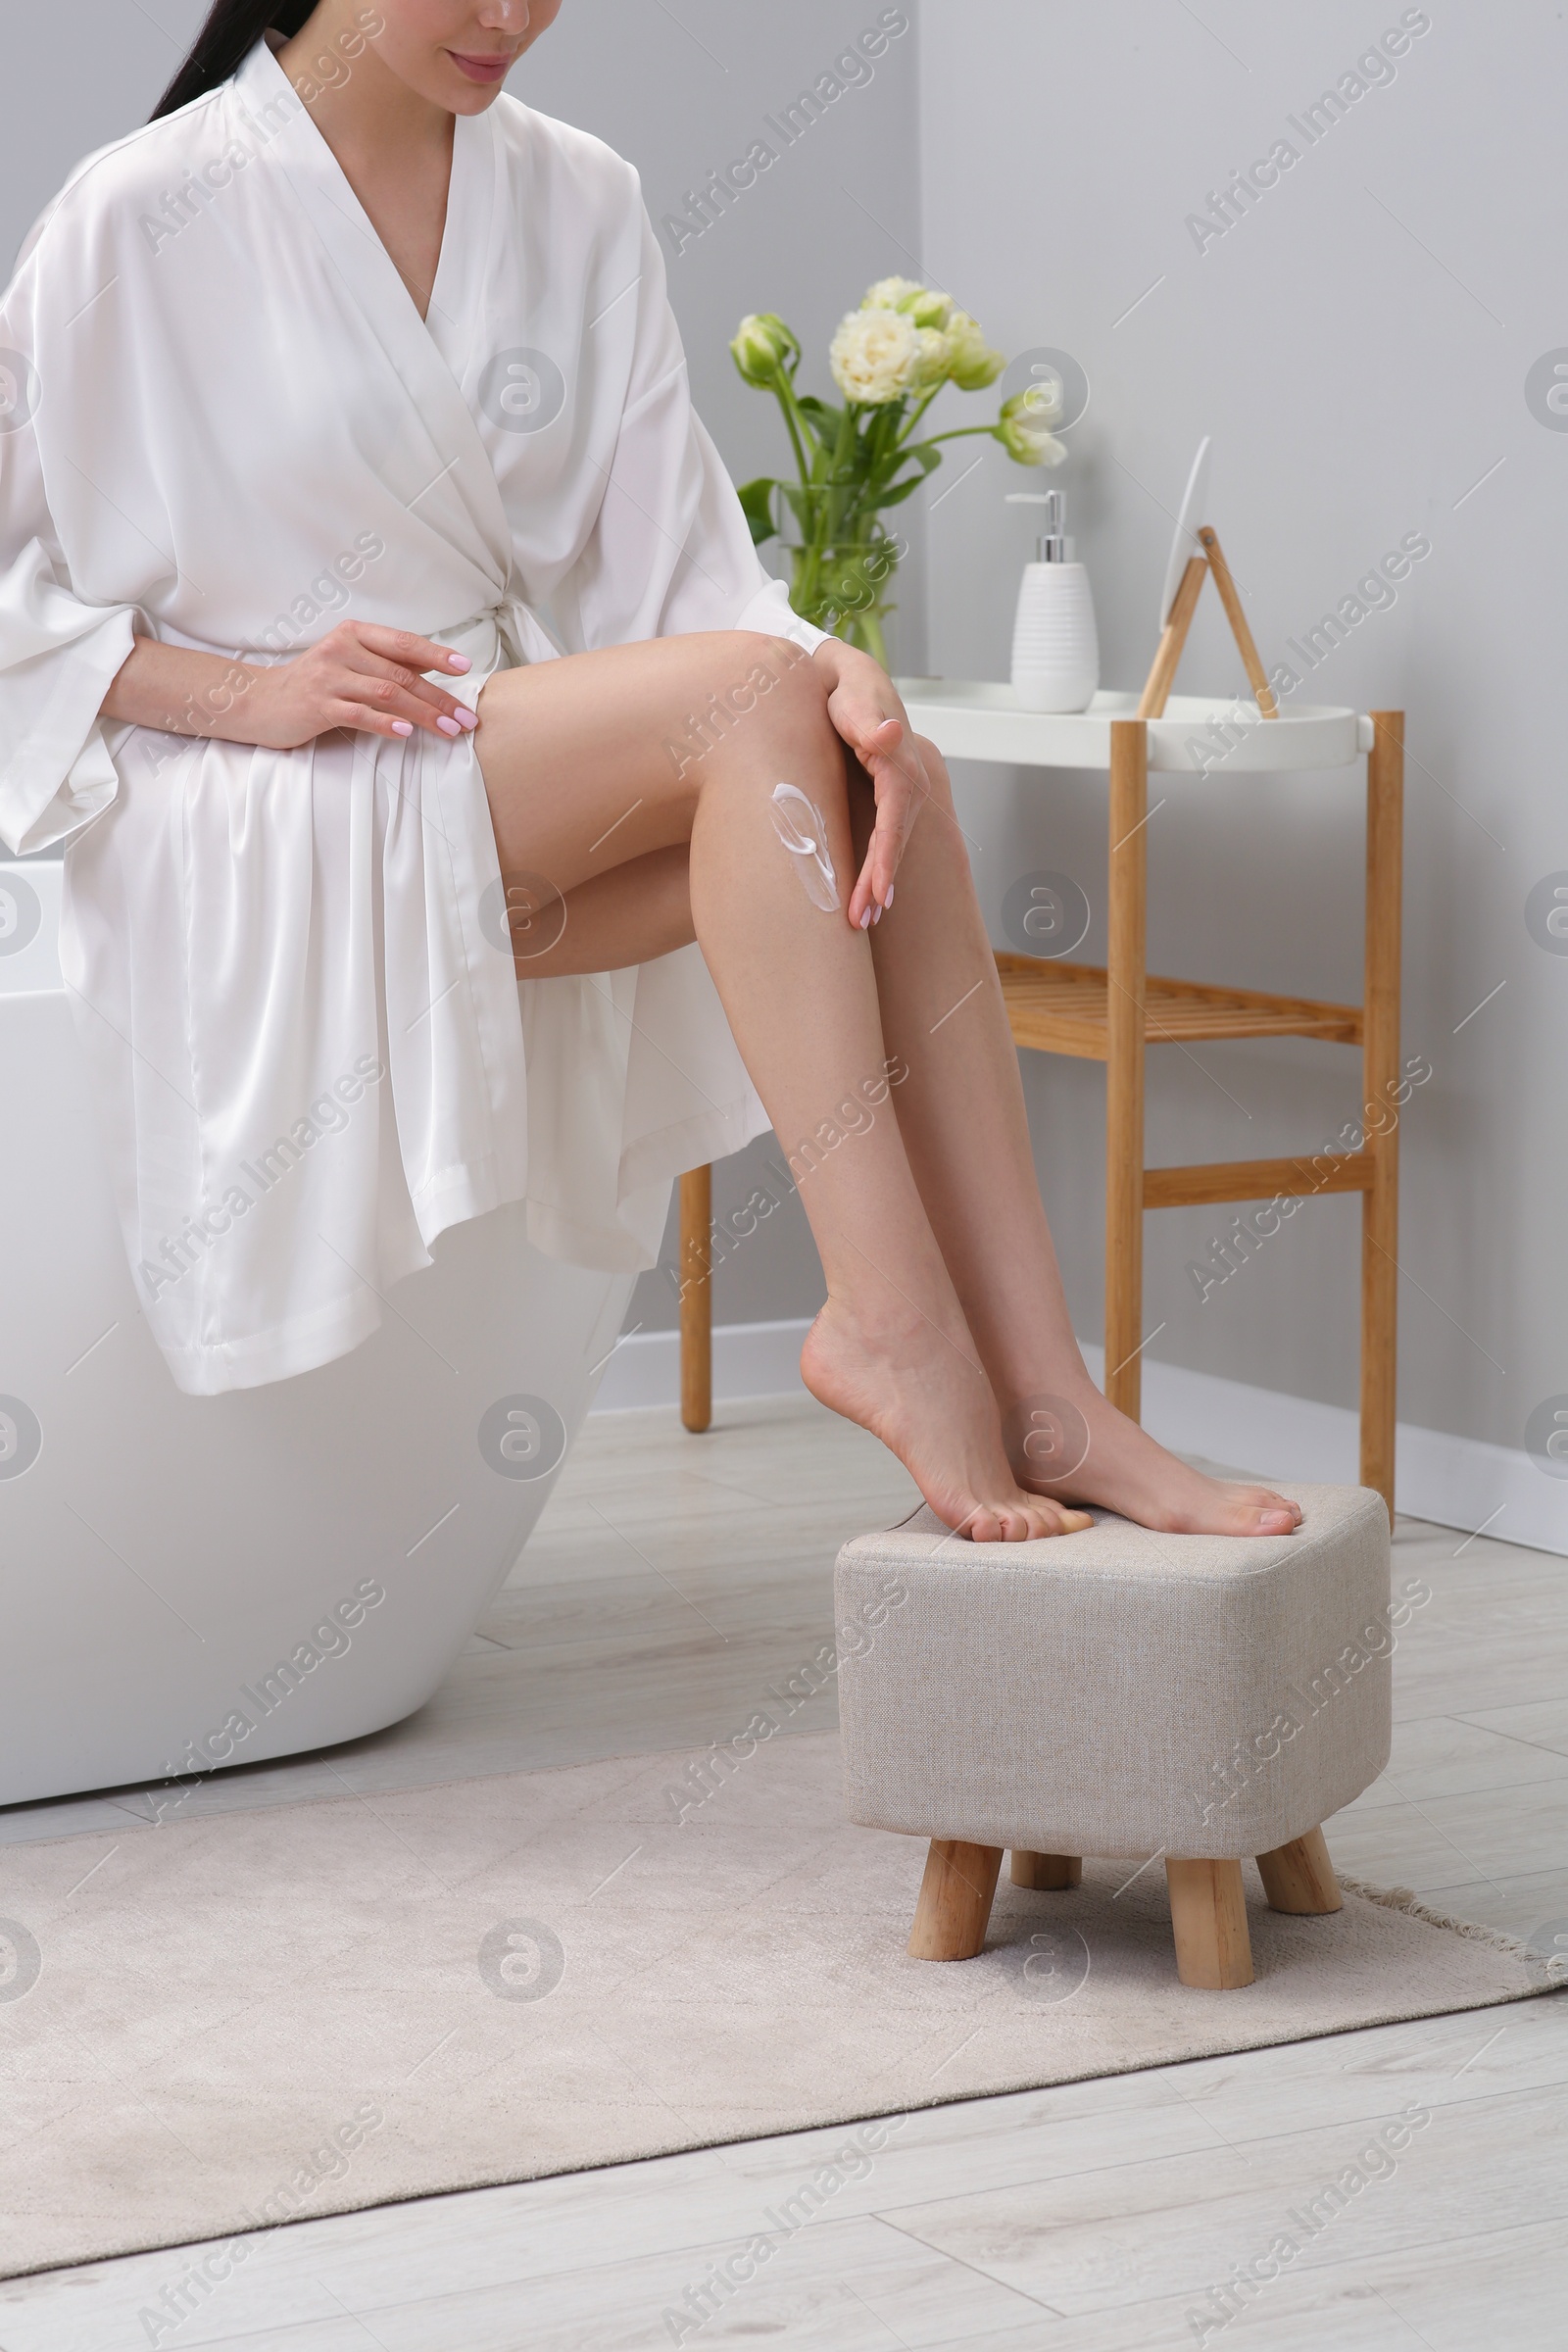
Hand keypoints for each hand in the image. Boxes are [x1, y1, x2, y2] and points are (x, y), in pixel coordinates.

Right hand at [248, 622, 478, 749]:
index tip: (465, 669)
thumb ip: (385, 663)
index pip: (403, 642)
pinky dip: (386, 724)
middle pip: (401, 674)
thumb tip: (434, 668)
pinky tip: (407, 733)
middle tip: (467, 719)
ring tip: (450, 730)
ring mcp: (329, 677)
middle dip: (440, 699)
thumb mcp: (349, 662)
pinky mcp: (318, 706)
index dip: (436, 655)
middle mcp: (341, 649)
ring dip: (424, 714)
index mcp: (354, 634)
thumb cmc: (314, 683)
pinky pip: (359, 714)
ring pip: (387, 694)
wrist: (260, 701)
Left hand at [812, 640, 930, 927]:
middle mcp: (907, 786)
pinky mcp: (888, 800)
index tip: (877, 893)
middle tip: (860, 920)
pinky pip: (885, 840)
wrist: (850, 680)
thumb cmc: (848, 690)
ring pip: (891, 847)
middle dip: (878, 885)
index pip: (893, 823)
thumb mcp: (854, 700)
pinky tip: (869, 896)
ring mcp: (901, 795)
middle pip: (894, 844)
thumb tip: (887, 734)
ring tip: (862, 921)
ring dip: (878, 884)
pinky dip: (878, 869)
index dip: (885, 860)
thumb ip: (869, 720)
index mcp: (899, 768)